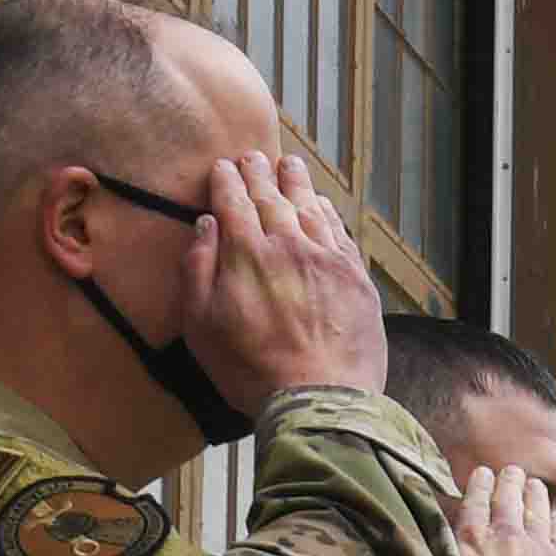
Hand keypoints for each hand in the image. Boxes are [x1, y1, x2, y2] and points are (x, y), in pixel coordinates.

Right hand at [184, 147, 394, 414]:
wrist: (320, 398)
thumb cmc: (251, 369)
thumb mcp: (201, 324)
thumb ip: (198, 268)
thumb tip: (207, 225)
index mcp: (247, 254)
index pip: (235, 203)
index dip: (228, 181)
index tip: (223, 167)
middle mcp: (290, 247)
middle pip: (273, 198)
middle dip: (260, 174)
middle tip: (254, 157)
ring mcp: (328, 261)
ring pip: (311, 209)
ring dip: (297, 184)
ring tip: (290, 166)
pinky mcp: (357, 280)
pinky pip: (340, 234)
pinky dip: (328, 214)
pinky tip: (323, 206)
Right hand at [450, 465, 555, 555]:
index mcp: (470, 544)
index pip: (474, 504)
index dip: (479, 486)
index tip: (482, 473)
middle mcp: (505, 538)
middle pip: (509, 500)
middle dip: (510, 482)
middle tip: (512, 471)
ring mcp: (539, 549)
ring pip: (539, 511)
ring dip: (536, 495)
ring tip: (535, 485)